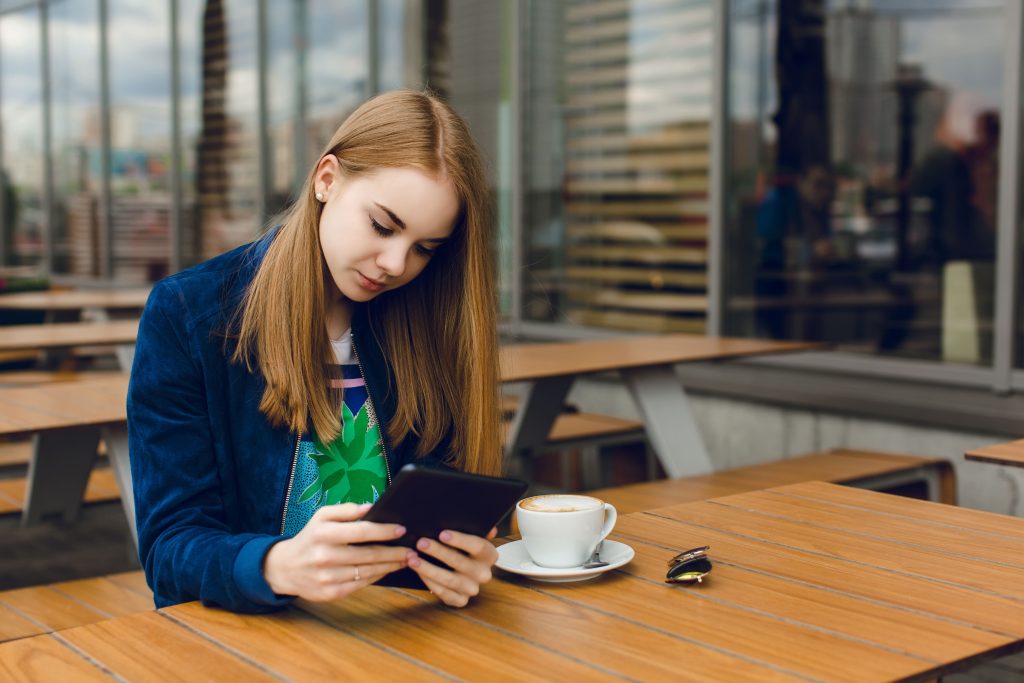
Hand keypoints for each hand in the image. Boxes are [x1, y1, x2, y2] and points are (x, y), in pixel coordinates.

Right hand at [263, 502, 412, 600]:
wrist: (285, 568)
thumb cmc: (310, 537)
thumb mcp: (321, 517)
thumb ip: (346, 510)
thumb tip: (371, 507)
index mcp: (323, 534)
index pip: (361, 532)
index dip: (384, 531)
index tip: (401, 529)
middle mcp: (324, 557)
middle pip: (368, 555)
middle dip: (394, 552)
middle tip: (412, 549)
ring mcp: (327, 578)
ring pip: (368, 572)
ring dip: (390, 566)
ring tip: (405, 559)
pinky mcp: (330, 593)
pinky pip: (361, 585)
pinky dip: (377, 577)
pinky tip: (387, 570)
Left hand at [408, 527, 498, 606]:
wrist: (466, 574)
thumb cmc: (465, 550)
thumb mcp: (472, 537)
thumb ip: (476, 530)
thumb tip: (490, 529)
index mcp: (489, 555)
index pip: (478, 546)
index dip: (460, 540)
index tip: (442, 533)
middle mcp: (484, 574)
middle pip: (460, 562)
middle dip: (438, 551)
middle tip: (420, 543)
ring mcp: (472, 589)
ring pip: (449, 579)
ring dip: (428, 568)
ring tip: (412, 558)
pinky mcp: (461, 600)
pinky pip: (443, 592)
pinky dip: (429, 582)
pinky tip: (418, 571)